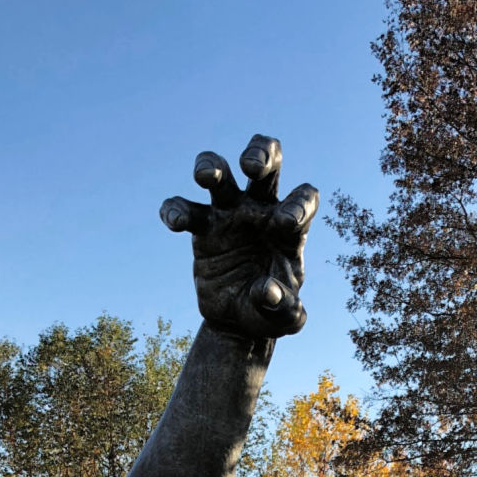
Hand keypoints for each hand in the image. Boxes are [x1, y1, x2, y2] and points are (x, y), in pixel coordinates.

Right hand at [160, 135, 317, 339]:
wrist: (238, 321)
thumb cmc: (270, 312)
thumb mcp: (285, 318)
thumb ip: (286, 309)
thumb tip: (268, 291)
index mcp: (290, 229)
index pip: (303, 200)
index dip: (298, 204)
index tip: (284, 223)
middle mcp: (261, 212)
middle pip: (266, 167)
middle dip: (261, 154)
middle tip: (251, 166)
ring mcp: (230, 215)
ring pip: (220, 175)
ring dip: (211, 166)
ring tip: (205, 177)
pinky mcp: (202, 228)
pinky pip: (185, 209)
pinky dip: (175, 210)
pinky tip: (173, 223)